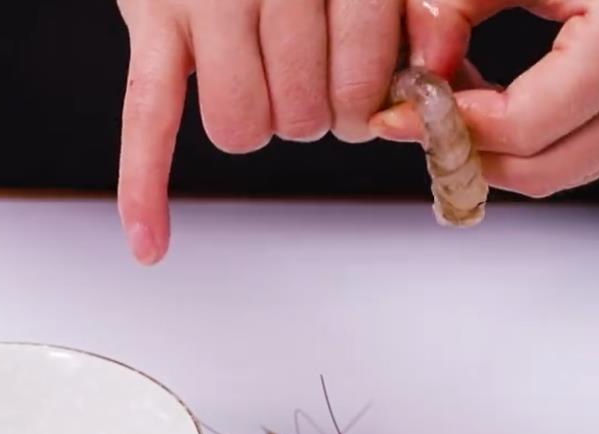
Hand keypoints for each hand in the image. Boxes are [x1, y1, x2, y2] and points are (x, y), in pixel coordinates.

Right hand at [116, 0, 403, 264]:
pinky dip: (144, 186)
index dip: (372, 102)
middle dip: (314, 115)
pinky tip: (150, 244)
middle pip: (302, 110)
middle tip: (312, 81)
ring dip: (257, 126)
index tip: (371, 92)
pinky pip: (146, 119)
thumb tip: (454, 100)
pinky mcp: (150, 20)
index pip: (365, 73)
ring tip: (260, 81)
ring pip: (239, 126)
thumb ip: (419, 16)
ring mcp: (203, 0)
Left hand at [371, 0, 598, 198]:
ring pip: (559, 172)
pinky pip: (580, 156)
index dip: (449, 124)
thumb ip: (460, 1)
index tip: (395, 112)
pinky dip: (523, 146)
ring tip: (445, 102)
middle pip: (541, 167)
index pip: (526, 124)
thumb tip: (418, 69)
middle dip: (464, 148)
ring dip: (491, 152)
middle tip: (410, 116)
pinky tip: (488, 101)